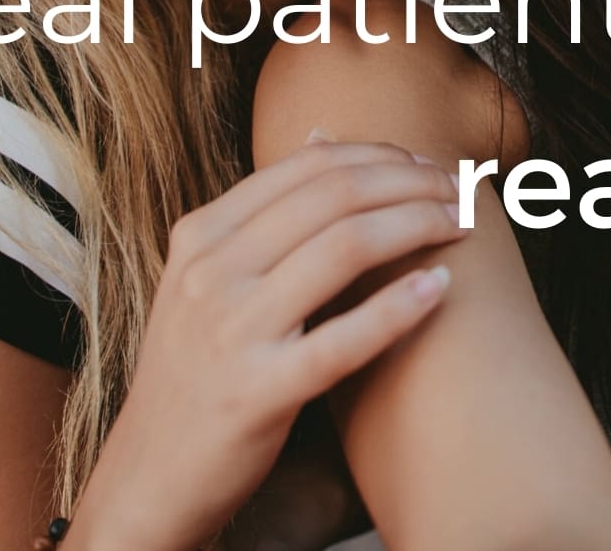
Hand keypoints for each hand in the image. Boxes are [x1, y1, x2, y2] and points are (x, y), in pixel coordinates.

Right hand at [68, 136, 463, 550]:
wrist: (150, 472)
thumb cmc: (197, 369)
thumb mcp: (208, 279)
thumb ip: (263, 215)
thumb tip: (323, 137)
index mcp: (202, 235)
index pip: (307, 168)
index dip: (380, 156)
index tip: (426, 165)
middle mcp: (212, 272)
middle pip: (334, 196)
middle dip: (411, 184)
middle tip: (459, 191)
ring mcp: (231, 331)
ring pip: (345, 248)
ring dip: (419, 227)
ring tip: (460, 228)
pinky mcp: (256, 392)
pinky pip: (342, 339)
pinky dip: (399, 308)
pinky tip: (440, 289)